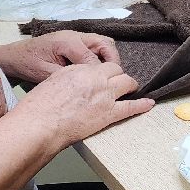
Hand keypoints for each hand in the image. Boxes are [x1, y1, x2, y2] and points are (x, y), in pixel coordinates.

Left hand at [0, 31, 119, 84]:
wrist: (13, 55)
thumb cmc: (27, 64)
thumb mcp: (45, 73)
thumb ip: (68, 76)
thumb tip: (88, 82)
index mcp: (67, 42)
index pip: (93, 58)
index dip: (100, 73)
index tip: (104, 88)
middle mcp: (75, 36)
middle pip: (105, 44)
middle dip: (112, 61)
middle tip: (112, 78)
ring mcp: (75, 36)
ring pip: (103, 42)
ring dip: (108, 57)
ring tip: (107, 74)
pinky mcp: (74, 40)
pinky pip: (95, 45)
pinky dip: (101, 56)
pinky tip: (96, 70)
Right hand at [14, 61, 152, 144]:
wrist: (41, 123)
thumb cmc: (40, 106)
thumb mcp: (54, 80)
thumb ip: (70, 77)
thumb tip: (78, 81)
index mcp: (80, 69)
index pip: (100, 66)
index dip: (104, 72)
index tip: (103, 77)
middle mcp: (96, 78)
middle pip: (117, 70)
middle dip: (118, 76)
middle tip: (117, 83)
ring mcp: (105, 95)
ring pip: (127, 83)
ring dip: (130, 86)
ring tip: (132, 89)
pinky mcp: (109, 113)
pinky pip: (131, 106)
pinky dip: (142, 105)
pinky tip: (149, 104)